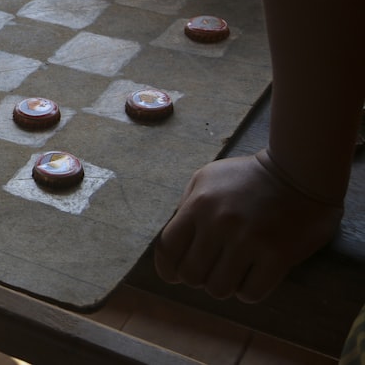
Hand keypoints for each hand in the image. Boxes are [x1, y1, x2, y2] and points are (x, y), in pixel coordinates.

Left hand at [154, 152, 342, 302]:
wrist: (300, 171)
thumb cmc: (248, 177)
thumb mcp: (207, 179)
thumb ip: (187, 206)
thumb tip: (175, 241)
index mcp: (198, 205)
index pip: (168, 249)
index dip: (166, 269)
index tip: (173, 275)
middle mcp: (220, 223)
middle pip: (191, 275)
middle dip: (197, 278)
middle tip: (210, 270)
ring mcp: (249, 241)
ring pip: (219, 289)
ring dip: (223, 286)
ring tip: (233, 272)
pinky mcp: (278, 256)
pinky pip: (250, 293)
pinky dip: (248, 292)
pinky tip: (253, 276)